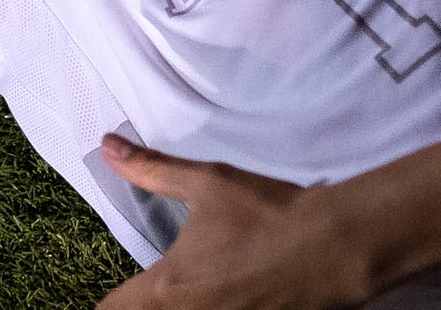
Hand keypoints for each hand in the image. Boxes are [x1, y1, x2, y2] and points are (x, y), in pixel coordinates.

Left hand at [94, 137, 370, 309]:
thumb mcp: (208, 183)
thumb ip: (151, 170)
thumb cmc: (268, 214)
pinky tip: (225, 297)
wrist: (333, 246)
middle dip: (142, 306)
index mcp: (167, 289)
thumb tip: (108, 146)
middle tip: (152, 291)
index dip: (110, 301)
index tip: (122, 288)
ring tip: (195, 289)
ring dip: (179, 308)